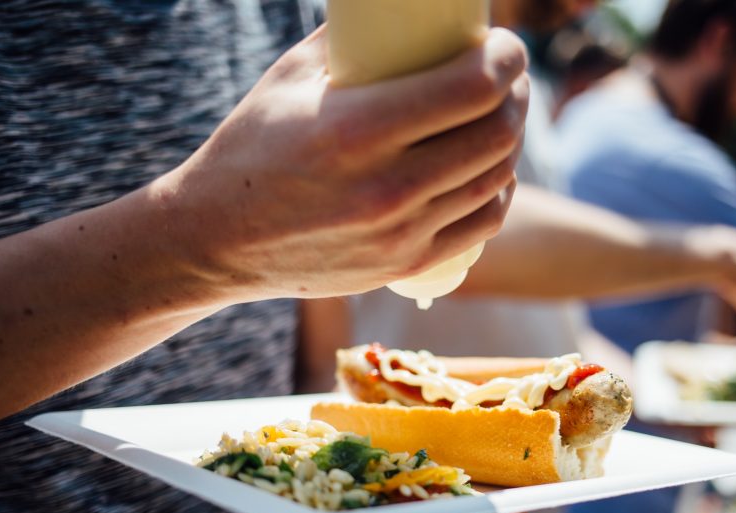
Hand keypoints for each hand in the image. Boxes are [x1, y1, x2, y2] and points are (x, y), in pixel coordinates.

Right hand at [158, 26, 528, 301]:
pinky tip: (494, 171)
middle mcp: (385, 188)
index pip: (472, 87)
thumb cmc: (253, 146)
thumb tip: (406, 11)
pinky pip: (483, 225)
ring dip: (513, 140)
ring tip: (501, 117)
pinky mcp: (404, 264)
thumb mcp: (291, 78)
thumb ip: (350, 41)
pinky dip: (499, 191)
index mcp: (355, 130)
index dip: (507, 58)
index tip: (505, 45)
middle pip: (496, 134)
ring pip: (497, 180)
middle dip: (517, 94)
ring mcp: (399, 234)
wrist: (219, 238)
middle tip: (507, 78)